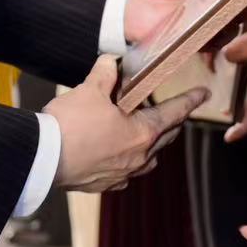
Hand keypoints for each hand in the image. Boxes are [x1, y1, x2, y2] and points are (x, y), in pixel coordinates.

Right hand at [48, 56, 206, 192]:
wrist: (42, 159)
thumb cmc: (70, 125)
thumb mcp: (90, 90)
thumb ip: (105, 74)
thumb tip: (111, 61)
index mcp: (142, 133)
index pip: (174, 113)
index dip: (190, 101)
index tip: (204, 94)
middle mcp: (138, 158)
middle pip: (164, 137)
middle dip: (171, 122)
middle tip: (174, 111)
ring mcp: (121, 175)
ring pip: (147, 159)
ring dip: (150, 144)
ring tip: (144, 131)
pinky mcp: (103, 185)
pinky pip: (125, 173)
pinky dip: (128, 161)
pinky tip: (117, 154)